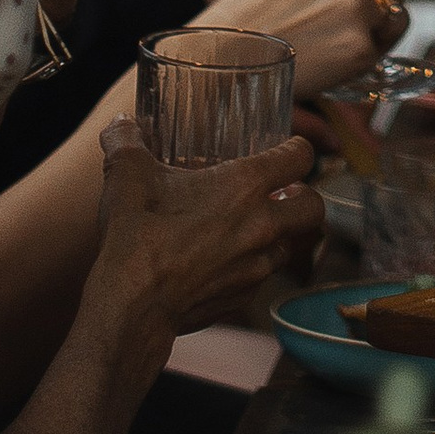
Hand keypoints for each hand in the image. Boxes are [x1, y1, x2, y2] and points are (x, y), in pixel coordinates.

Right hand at [89, 120, 323, 345]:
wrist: (132, 309)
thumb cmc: (136, 238)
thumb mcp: (126, 175)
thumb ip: (126, 142)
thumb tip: (120, 124)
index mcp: (244, 186)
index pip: (300, 156)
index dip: (298, 149)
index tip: (287, 149)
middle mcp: (261, 226)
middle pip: (314, 207)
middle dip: (305, 197)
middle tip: (284, 192)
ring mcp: (255, 267)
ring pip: (289, 246)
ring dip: (278, 235)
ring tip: (252, 228)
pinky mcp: (241, 300)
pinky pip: (261, 279)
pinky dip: (251, 268)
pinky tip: (225, 262)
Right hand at [197, 0, 408, 97]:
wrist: (225, 59)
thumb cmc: (249, 17)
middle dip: (382, 1)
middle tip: (351, 20)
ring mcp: (354, 9)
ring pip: (398, 14)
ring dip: (379, 29)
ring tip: (341, 39)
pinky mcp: (358, 47)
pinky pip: (383, 48)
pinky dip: (367, 57)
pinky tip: (334, 60)